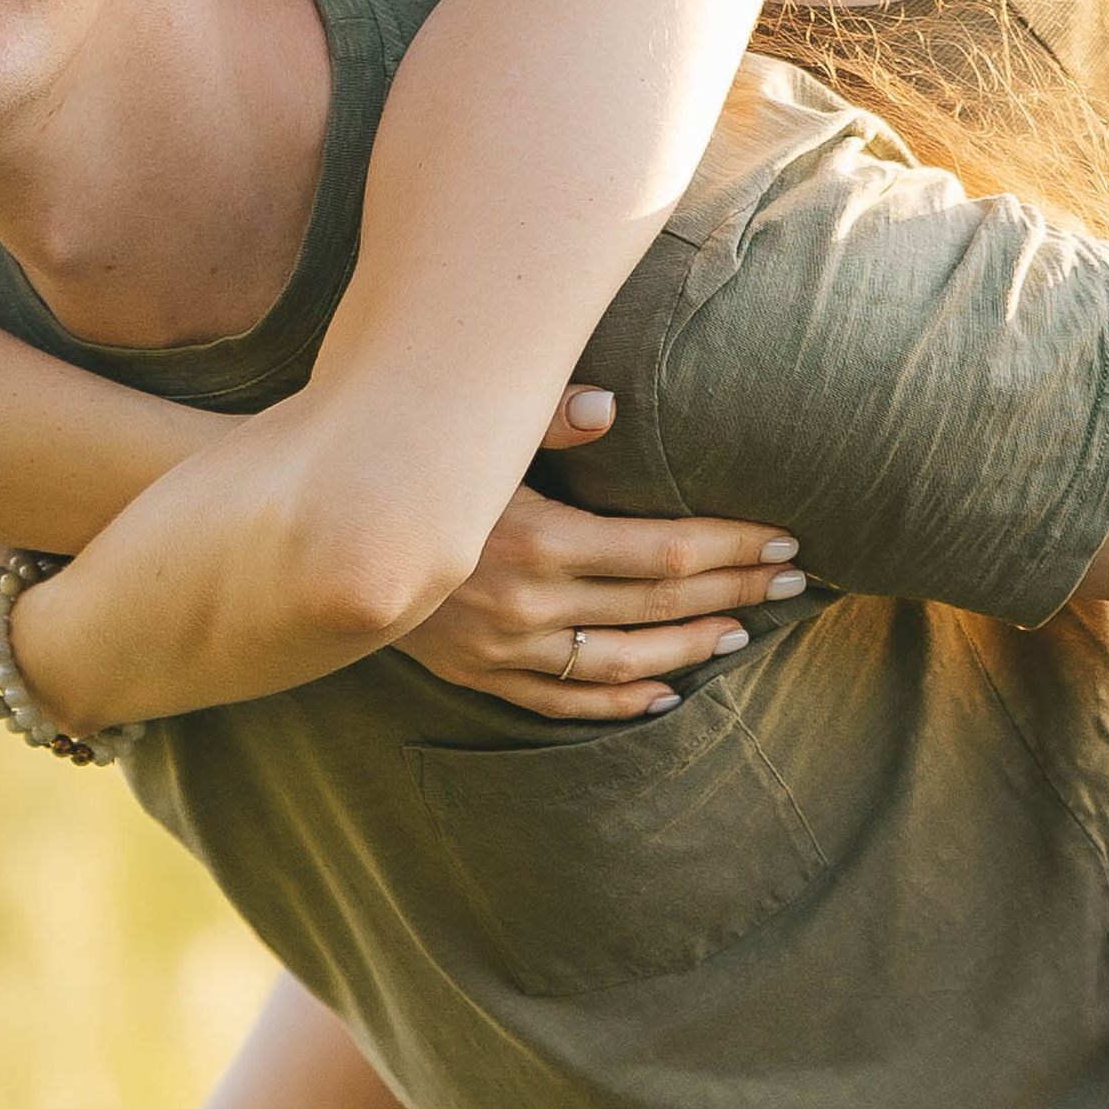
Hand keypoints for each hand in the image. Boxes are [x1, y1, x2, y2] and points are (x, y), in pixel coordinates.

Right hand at [397, 385, 806, 720]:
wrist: (316, 540)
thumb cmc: (403, 464)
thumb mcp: (468, 432)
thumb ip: (538, 417)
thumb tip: (608, 405)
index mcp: (533, 538)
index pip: (661, 553)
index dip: (729, 546)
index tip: (783, 539)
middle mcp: (523, 605)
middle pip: (656, 607)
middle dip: (733, 591)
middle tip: (793, 580)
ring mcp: (500, 650)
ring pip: (621, 664)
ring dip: (690, 649)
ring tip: (743, 631)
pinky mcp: (477, 675)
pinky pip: (563, 703)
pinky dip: (620, 703)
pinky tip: (665, 693)